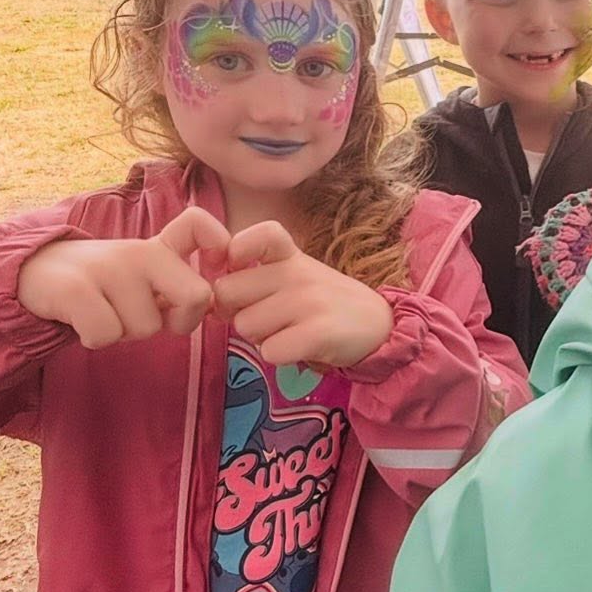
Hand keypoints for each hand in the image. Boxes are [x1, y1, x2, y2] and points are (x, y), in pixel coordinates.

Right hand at [16, 207, 230, 348]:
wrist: (34, 274)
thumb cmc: (105, 286)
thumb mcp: (146, 277)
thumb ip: (180, 286)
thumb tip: (211, 305)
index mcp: (161, 248)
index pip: (200, 225)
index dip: (221, 248)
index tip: (210, 270)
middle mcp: (140, 252)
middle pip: (196, 297)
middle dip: (179, 323)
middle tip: (148, 318)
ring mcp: (109, 267)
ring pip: (146, 329)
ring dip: (126, 333)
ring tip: (105, 312)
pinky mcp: (76, 288)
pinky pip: (106, 335)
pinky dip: (96, 339)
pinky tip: (83, 320)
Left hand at [213, 221, 393, 368]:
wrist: (380, 327)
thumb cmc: (327, 303)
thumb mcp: (297, 278)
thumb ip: (256, 280)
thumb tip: (211, 302)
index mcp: (290, 255)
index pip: (256, 235)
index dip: (235, 251)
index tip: (239, 269)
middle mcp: (298, 273)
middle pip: (227, 293)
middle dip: (237, 312)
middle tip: (266, 318)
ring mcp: (309, 301)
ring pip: (244, 326)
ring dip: (259, 338)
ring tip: (289, 333)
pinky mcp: (318, 333)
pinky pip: (268, 351)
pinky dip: (278, 356)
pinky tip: (299, 348)